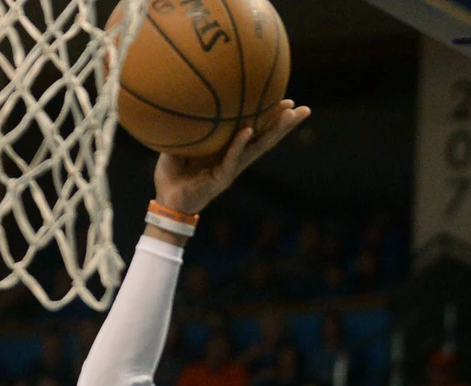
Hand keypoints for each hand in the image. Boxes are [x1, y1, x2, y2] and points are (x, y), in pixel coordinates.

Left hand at [153, 100, 311, 216]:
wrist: (166, 202)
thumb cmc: (172, 175)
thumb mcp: (179, 147)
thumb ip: (188, 129)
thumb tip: (185, 104)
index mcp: (227, 149)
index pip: (254, 129)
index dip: (269, 116)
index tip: (285, 100)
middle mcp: (235, 158)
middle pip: (265, 137)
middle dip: (285, 124)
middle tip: (304, 109)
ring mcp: (231, 168)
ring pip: (258, 147)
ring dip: (275, 131)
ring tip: (292, 116)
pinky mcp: (221, 178)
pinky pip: (233, 158)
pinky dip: (240, 144)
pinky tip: (248, 130)